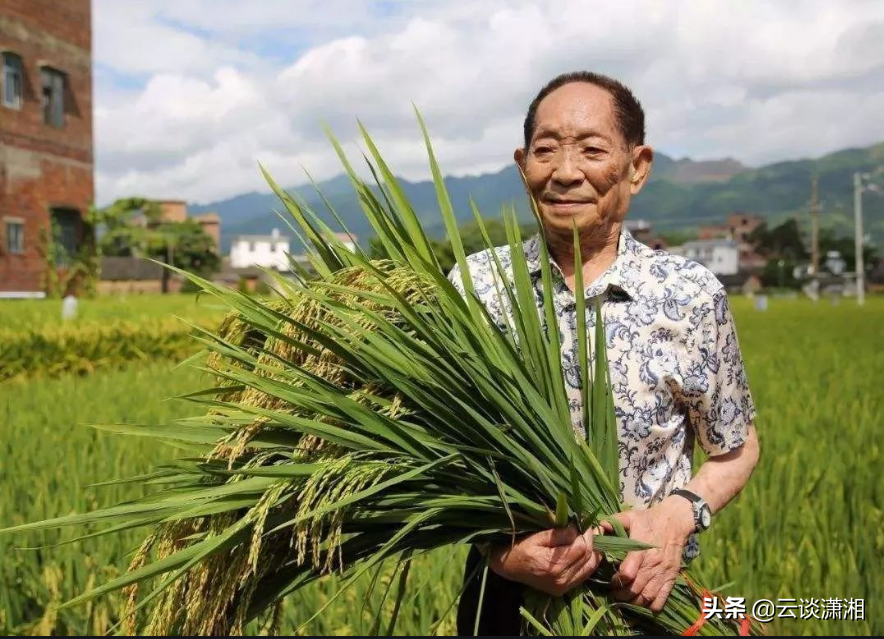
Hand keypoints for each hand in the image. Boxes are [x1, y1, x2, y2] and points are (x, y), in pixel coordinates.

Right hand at [488, 525, 601, 595]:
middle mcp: (561, 579)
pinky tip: (587, 551)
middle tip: (591, 528)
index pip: (580, 548)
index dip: (586, 534)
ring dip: (593, 552)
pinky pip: (584, 575)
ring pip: (589, 567)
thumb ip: (558, 534)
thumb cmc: (520, 548)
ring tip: (592, 538)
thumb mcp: (536, 537)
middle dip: (592, 541)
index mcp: (553, 566)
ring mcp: (563, 587)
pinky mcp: (564, 589)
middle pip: (587, 557)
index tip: (585, 522)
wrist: (509, 568)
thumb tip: (576, 529)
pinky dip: (588, 562)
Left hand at [605, 497, 694, 611]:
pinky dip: (651, 605)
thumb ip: (613, 521)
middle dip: (621, 594)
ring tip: (625, 598)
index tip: (611, 580)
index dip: (617, 581)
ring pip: (647, 597)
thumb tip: (597, 527)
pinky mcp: (671, 578)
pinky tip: (642, 600)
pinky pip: (662, 599)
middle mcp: (652, 564)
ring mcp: (663, 573)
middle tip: (613, 593)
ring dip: (634, 601)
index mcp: (640, 550)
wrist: (675, 521)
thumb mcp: (630, 516)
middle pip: (635, 589)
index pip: (627, 574)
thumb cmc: (648, 520)